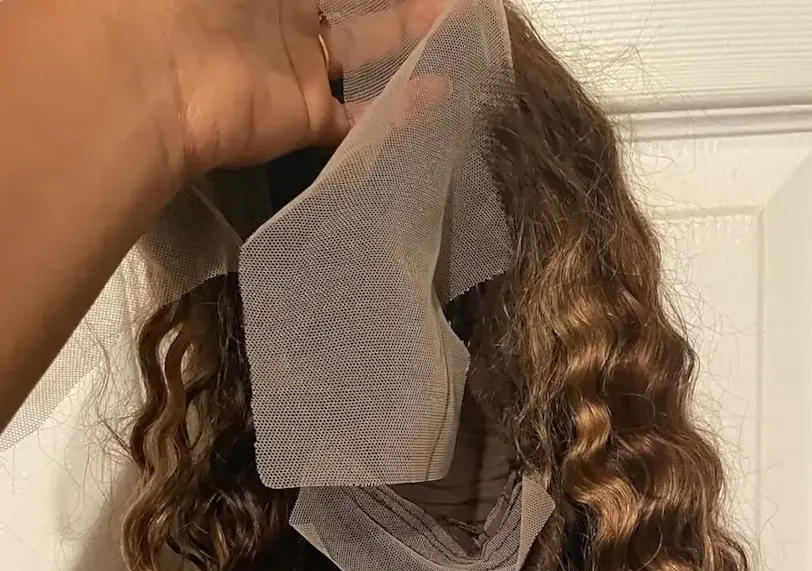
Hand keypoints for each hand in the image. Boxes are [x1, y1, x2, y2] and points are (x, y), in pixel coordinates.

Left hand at [116, 0, 447, 181]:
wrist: (154, 66)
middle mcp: (283, 11)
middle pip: (350, 2)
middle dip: (391, 1)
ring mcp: (295, 66)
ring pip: (363, 50)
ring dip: (409, 36)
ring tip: (456, 21)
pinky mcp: (303, 117)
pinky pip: (358, 115)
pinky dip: (399, 109)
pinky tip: (439, 91)